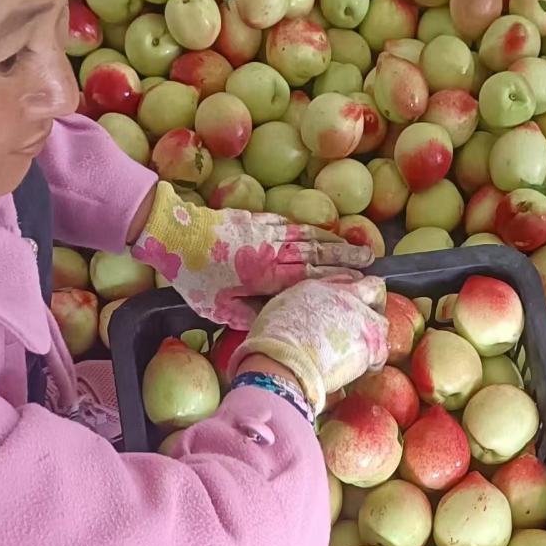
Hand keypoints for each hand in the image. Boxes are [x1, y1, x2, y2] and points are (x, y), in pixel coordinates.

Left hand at [132, 183, 371, 329]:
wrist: (173, 233)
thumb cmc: (193, 277)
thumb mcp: (218, 308)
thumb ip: (250, 317)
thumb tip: (275, 326)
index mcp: (265, 275)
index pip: (309, 276)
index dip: (336, 278)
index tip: (359, 280)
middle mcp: (271, 251)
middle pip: (316, 254)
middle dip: (346, 257)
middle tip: (372, 261)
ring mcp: (266, 231)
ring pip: (307, 236)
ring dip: (334, 242)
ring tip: (357, 246)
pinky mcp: (257, 219)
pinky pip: (291, 224)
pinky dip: (311, 229)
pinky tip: (323, 232)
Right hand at [233, 275, 388, 415]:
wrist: (284, 360)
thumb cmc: (272, 340)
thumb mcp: (281, 309)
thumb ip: (300, 306)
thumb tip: (304, 317)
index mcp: (320, 287)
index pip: (345, 279)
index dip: (350, 293)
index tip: (349, 304)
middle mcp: (345, 296)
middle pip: (375, 288)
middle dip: (375, 302)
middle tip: (366, 321)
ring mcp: (362, 319)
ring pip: (382, 322)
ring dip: (374, 335)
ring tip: (361, 351)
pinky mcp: (371, 344)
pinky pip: (382, 352)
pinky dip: (374, 362)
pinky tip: (362, 370)